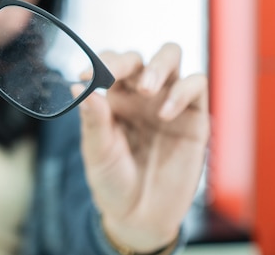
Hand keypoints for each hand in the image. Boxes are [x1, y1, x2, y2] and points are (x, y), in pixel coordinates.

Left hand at [74, 43, 208, 251]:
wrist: (140, 218)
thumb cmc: (113, 182)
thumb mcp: (98, 153)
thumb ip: (93, 121)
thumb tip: (78, 87)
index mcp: (114, 98)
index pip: (108, 64)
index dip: (98, 63)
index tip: (85, 75)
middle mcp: (141, 94)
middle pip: (139, 57)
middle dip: (125, 61)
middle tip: (114, 76)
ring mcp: (168, 102)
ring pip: (171, 57)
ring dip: (158, 65)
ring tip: (146, 88)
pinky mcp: (194, 117)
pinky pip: (195, 86)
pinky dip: (181, 92)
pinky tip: (165, 113)